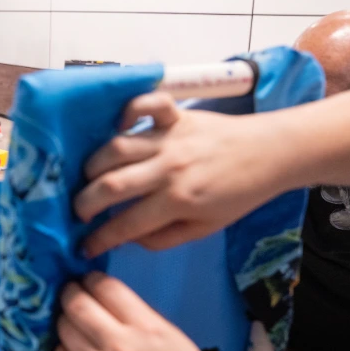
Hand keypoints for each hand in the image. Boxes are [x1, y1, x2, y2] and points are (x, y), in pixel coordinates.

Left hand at [54, 273, 236, 350]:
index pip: (106, 288)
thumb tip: (111, 302)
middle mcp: (119, 345)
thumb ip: (141, 317)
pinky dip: (63, 350)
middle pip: (76, 305)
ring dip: (65, 321)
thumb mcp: (174, 339)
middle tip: (70, 292)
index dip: (93, 279)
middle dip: (70, 293)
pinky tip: (71, 349)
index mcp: (147, 328)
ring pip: (64, 330)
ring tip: (71, 321)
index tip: (89, 280)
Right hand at [74, 92, 282, 256]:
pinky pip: (147, 105)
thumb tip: (129, 238)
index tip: (84, 246)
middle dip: (84, 204)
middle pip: (110, 186)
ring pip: (115, 148)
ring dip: (93, 166)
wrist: (271, 153)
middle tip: (78, 212)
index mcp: (178, 201)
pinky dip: (129, 110)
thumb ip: (165, 238)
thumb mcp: (206, 228)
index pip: (126, 224)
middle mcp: (168, 168)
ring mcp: (170, 138)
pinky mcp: (176, 115)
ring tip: (89, 178)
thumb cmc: (238, 194)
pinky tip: (118, 125)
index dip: (99, 238)